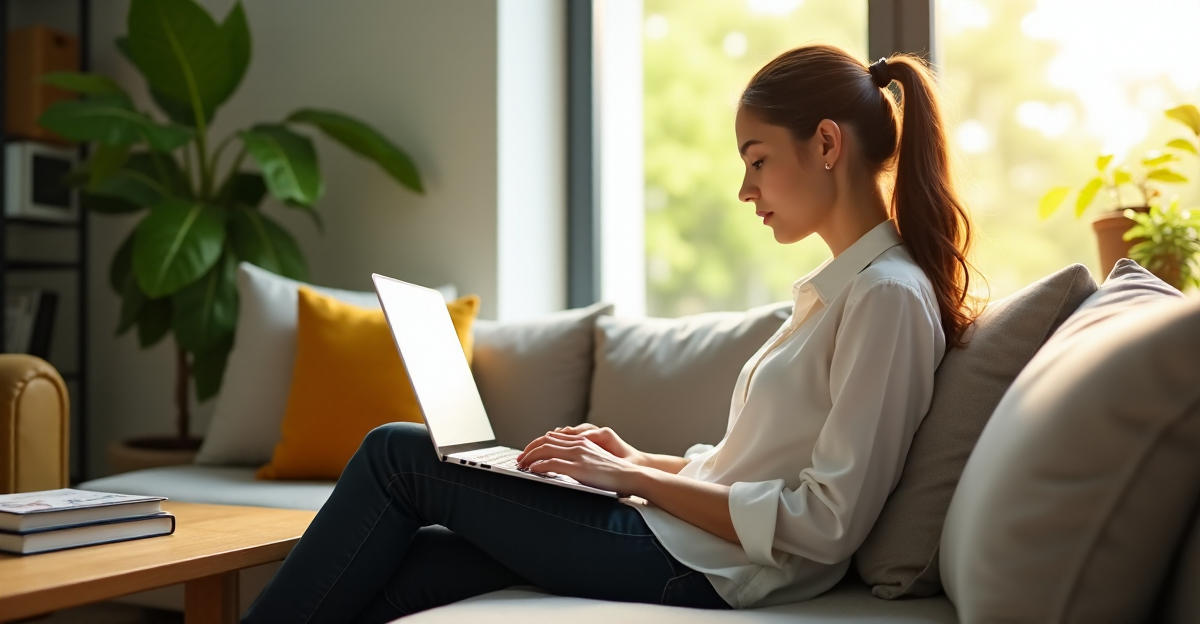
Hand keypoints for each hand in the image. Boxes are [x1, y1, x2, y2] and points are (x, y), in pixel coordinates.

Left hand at [515, 430, 645, 493]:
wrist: (631, 475)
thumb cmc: (615, 473)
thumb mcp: (595, 460)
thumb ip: (580, 458)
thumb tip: (564, 464)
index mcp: (581, 442)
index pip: (552, 438)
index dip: (536, 444)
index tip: (528, 453)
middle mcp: (578, 445)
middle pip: (545, 441)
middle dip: (529, 449)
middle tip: (520, 459)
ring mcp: (577, 455)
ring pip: (545, 450)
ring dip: (530, 457)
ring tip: (522, 465)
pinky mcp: (578, 468)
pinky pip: (551, 464)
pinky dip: (538, 466)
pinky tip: (533, 470)